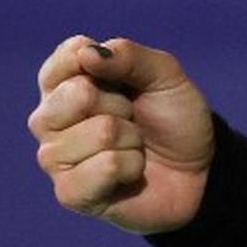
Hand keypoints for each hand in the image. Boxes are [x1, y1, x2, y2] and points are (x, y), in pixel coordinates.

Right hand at [29, 35, 213, 233]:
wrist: (197, 169)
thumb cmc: (172, 117)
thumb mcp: (163, 74)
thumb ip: (128, 55)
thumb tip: (86, 53)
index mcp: (63, 82)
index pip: (69, 55)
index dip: (108, 64)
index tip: (127, 81)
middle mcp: (48, 118)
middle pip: (79, 94)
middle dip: (122, 105)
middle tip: (132, 119)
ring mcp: (54, 157)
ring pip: (101, 133)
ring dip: (131, 139)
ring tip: (132, 146)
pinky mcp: (69, 193)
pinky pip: (106, 166)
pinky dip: (132, 165)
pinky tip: (129, 173)